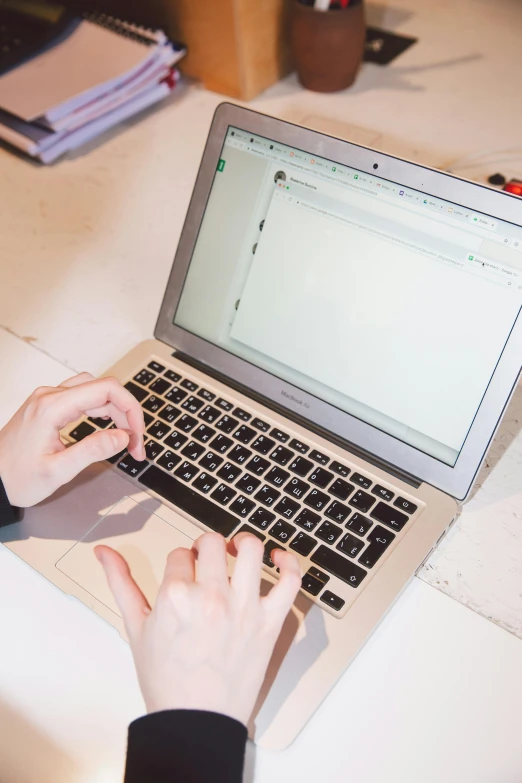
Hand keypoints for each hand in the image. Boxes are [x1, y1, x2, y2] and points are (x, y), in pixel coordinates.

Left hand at [0, 372, 145, 506]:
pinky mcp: (48, 405)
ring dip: (115, 410)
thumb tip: (122, 436)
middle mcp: (50, 396)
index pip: (107, 390)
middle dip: (126, 415)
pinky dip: (101, 409)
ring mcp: (48, 398)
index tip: (137, 436)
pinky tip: (106, 427)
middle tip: (134, 445)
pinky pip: (82, 397)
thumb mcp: (57, 472)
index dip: (131, 410)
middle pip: (104, 389)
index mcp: (52, 407)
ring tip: (124, 437)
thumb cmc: (16, 478)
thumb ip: (92, 451)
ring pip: (95, 390)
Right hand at [95, 532, 300, 724]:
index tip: (181, 576)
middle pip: (212, 543)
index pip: (180, 553)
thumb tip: (104, 552)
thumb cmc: (166, 679)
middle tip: (205, 560)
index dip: (179, 562)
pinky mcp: (269, 622)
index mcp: (175, 596)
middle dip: (205, 547)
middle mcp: (210, 596)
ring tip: (237, 550)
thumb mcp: (136, 627)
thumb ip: (120, 583)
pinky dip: (288, 562)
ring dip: (243, 543)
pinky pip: (290, 580)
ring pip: (251, 549)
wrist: (195, 720)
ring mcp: (243, 607)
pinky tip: (278, 558)